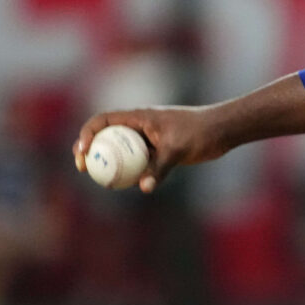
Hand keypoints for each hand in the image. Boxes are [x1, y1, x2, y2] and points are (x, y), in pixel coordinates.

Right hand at [73, 106, 226, 192]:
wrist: (222, 130)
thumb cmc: (200, 132)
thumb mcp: (178, 149)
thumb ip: (160, 168)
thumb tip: (144, 188)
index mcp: (139, 116)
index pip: (103, 120)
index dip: (87, 133)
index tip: (84, 152)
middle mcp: (140, 125)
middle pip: (106, 134)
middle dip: (90, 149)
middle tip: (83, 168)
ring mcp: (148, 137)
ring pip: (120, 149)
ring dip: (108, 161)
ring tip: (99, 179)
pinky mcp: (158, 149)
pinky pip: (136, 160)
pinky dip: (127, 170)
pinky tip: (125, 185)